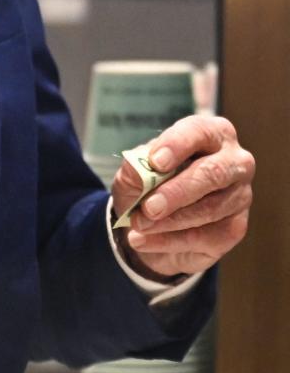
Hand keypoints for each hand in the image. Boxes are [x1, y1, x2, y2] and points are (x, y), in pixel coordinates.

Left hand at [110, 115, 254, 279]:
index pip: (199, 132)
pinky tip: (142, 240)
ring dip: (168, 221)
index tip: (155, 162)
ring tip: (138, 225)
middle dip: (177, 192)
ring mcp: (240, 195)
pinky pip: (204, 237)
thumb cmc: (149, 185)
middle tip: (149, 208)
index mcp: (211, 134)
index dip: (177, 145)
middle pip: (213, 173)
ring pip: (209, 209)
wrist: (154, 224)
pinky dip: (169, 240)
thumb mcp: (133, 173)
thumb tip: (140, 169)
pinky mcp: (235, 228)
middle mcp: (234, 161)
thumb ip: (135, 168)